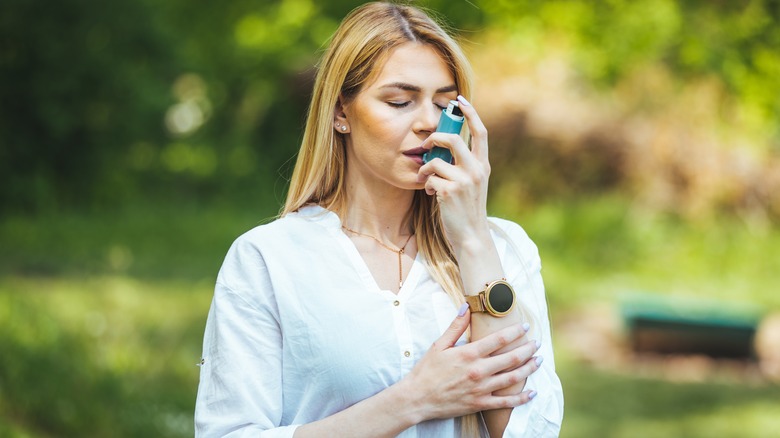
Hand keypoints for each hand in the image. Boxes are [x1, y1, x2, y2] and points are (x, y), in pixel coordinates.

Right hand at [401, 307, 540, 421]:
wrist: (417, 398)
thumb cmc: (427, 371)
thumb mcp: (439, 345)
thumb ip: (455, 326)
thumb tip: (466, 307)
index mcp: (469, 354)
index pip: (499, 340)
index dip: (515, 332)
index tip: (525, 326)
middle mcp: (478, 371)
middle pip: (511, 358)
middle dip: (528, 349)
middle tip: (537, 343)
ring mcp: (481, 389)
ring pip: (513, 378)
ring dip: (529, 369)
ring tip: (539, 361)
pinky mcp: (480, 403)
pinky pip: (506, 402)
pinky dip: (521, 398)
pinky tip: (532, 393)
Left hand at [417, 95, 490, 246]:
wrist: (471, 235)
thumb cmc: (466, 208)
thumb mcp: (471, 183)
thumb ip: (462, 165)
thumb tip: (441, 147)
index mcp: (483, 165)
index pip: (480, 132)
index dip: (470, 113)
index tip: (460, 99)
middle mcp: (476, 170)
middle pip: (453, 139)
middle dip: (435, 138)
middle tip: (426, 144)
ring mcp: (464, 181)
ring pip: (436, 160)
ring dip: (426, 169)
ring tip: (426, 178)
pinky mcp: (450, 192)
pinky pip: (430, 179)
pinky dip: (427, 186)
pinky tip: (432, 195)